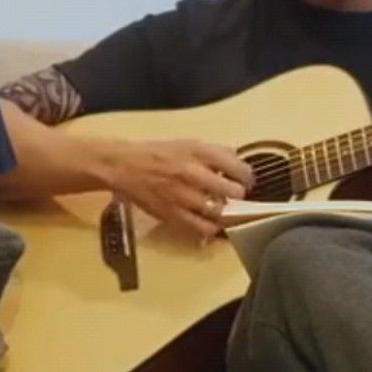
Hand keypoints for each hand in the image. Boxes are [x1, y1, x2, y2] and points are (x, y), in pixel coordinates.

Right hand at [100, 138, 254, 239]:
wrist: (124, 166)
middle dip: (238, 195)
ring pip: (220, 213)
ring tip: (222, 209)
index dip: (247, 177)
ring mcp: (184, 196)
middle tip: (233, 196)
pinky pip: (201, 229)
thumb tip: (237, 158)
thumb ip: (214, 151)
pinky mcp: (173, 215)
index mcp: (200, 152)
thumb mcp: (188, 143)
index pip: (239, 168)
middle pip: (234, 192)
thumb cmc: (157, 153)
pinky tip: (209, 223)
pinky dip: (210, 228)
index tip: (245, 181)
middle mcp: (194, 173)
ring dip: (225, 213)